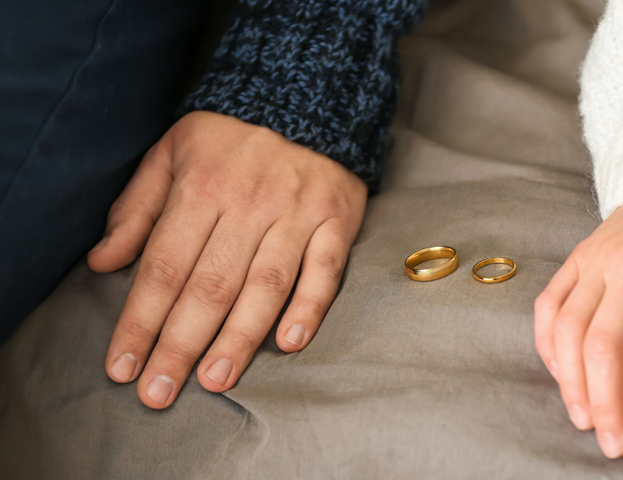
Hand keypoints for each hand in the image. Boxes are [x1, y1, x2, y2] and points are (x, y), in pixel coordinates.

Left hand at [88, 111, 366, 408]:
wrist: (308, 98)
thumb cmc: (231, 136)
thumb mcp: (171, 153)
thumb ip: (136, 207)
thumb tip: (103, 261)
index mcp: (202, 187)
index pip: (163, 266)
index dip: (140, 320)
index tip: (122, 366)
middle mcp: (249, 204)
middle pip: (210, 285)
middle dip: (180, 344)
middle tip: (160, 393)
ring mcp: (296, 215)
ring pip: (265, 285)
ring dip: (239, 337)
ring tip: (215, 381)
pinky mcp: (335, 222)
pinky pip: (324, 271)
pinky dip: (310, 308)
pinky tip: (289, 344)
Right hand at [534, 195, 622, 461]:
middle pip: (602, 346)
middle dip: (604, 404)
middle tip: (612, 444)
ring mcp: (594, 262)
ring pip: (566, 330)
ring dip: (570, 382)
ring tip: (583, 418)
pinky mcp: (575, 259)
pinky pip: (547, 306)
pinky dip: (547, 345)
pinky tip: (561, 374)